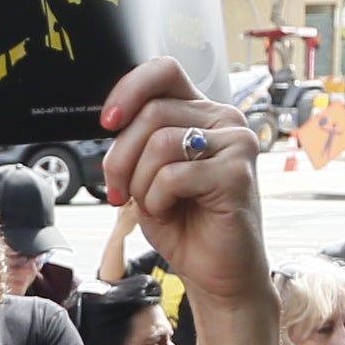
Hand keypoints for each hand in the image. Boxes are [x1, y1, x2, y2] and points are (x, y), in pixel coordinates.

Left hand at [94, 61, 262, 303]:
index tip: (107, 122)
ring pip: (159, 143)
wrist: (218, 272)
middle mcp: (224, 121)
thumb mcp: (149, 175)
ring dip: (141, 183)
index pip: (164, 71)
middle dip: (121, 157)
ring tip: (152, 204)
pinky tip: (169, 212)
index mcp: (202, 113)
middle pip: (151, 113)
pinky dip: (157, 200)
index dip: (129, 89)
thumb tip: (109, 122)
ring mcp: (236, 144)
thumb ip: (138, 143)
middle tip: (119, 191)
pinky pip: (173, 175)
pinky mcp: (237, 172)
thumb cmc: (185, 224)